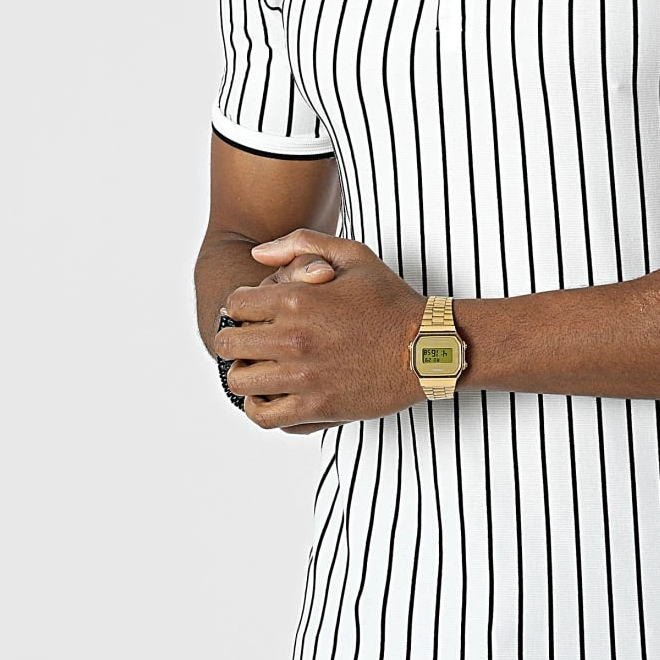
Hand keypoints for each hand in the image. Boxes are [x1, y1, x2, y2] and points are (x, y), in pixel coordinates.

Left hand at [213, 228, 427, 431]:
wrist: (429, 346)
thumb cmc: (393, 301)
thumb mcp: (354, 255)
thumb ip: (301, 244)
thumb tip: (258, 255)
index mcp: (298, 299)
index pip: (236, 304)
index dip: (244, 306)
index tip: (259, 312)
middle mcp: (294, 338)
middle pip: (230, 342)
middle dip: (239, 338)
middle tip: (257, 340)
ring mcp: (303, 376)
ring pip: (239, 380)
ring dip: (246, 372)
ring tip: (264, 367)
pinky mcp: (316, 407)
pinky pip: (262, 415)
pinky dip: (258, 406)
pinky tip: (272, 394)